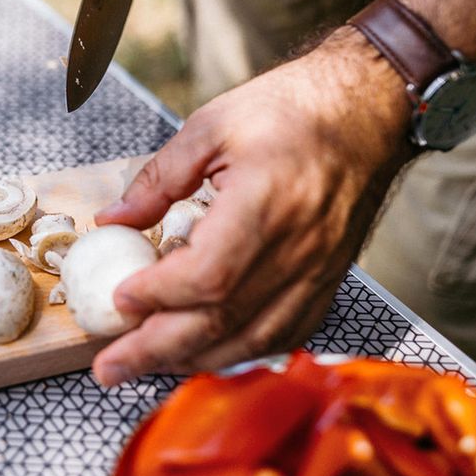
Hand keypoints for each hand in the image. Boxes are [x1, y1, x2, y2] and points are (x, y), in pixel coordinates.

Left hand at [89, 29, 415, 385]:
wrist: (365, 111)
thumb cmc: (294, 109)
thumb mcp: (212, 125)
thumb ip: (160, 177)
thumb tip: (114, 220)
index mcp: (266, 202)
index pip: (208, 275)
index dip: (159, 295)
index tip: (120, 298)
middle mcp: (297, 247)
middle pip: (223, 320)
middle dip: (158, 350)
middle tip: (110, 366)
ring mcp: (318, 270)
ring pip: (252, 338)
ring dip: (194, 360)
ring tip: (146, 365)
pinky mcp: (327, 280)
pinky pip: (284, 334)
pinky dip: (240, 351)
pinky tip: (206, 352)